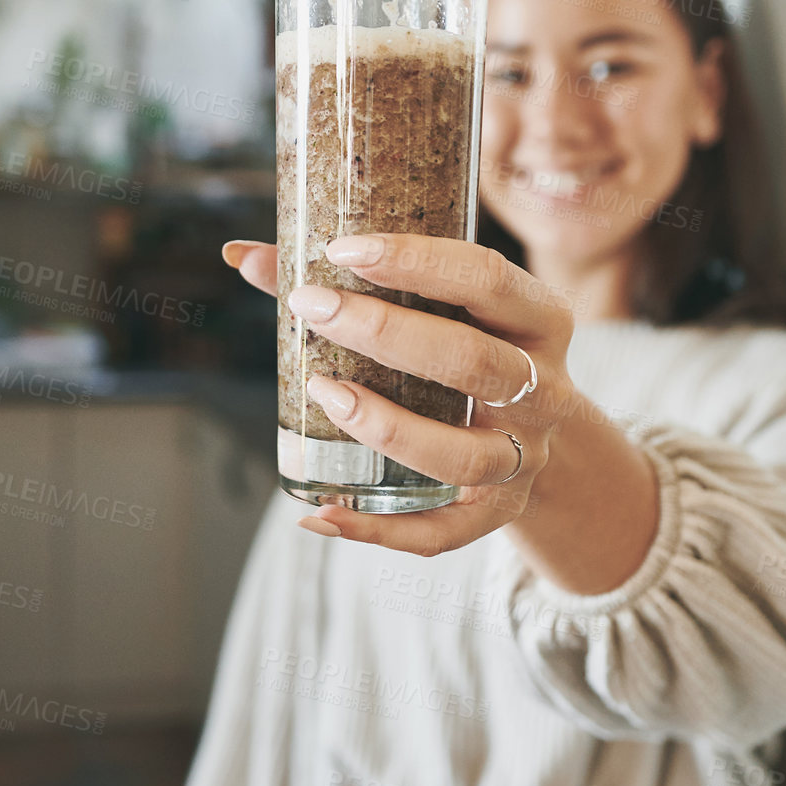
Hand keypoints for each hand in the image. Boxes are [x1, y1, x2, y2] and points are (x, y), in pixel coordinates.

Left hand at [223, 233, 577, 557]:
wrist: (540, 437)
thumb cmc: (469, 351)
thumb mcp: (442, 310)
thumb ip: (349, 283)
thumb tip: (244, 256)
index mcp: (537, 320)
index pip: (486, 279)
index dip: (417, 262)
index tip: (343, 251)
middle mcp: (542, 390)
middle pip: (473, 362)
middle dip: (385, 333)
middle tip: (312, 308)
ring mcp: (522, 458)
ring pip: (462, 456)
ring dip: (386, 428)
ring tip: (323, 394)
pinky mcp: (495, 514)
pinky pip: (439, 534)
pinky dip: (376, 531)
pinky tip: (318, 512)